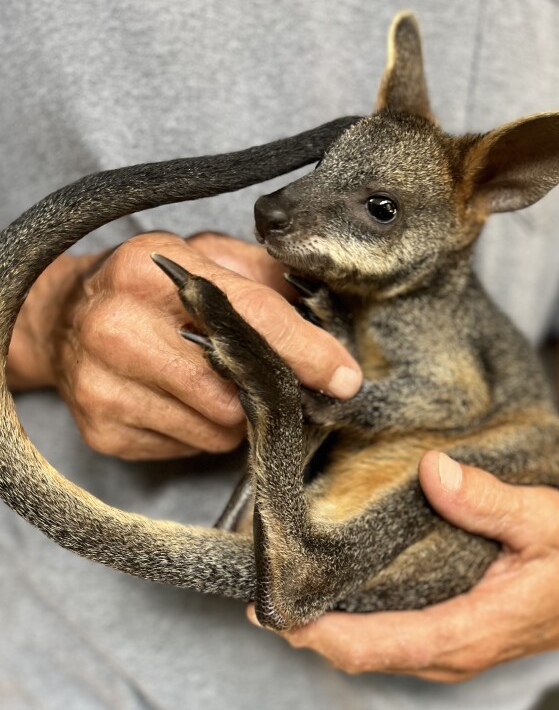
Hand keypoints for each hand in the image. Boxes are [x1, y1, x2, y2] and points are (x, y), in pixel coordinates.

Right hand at [10, 231, 361, 459]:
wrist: (62, 323)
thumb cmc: (150, 291)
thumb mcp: (205, 260)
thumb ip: (264, 279)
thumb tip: (326, 315)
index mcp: (152, 269)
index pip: (248, 316)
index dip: (305, 351)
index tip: (345, 378)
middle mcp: (119, 325)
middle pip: (232, 389)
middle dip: (263, 390)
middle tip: (263, 379)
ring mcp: (103, 382)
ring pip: (215, 429)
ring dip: (232, 416)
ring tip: (210, 385)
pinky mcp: (104, 428)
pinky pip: (188, 449)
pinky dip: (199, 432)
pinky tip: (179, 403)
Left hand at [267, 450, 558, 682]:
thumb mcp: (546, 516)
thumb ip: (491, 500)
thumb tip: (434, 473)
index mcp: (475, 629)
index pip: (389, 645)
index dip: (329, 636)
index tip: (279, 612)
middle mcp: (453, 654)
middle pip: (365, 656)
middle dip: (309, 632)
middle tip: (259, 592)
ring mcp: (445, 655)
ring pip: (370, 654)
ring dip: (323, 631)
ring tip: (278, 590)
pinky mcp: (441, 645)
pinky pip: (384, 644)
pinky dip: (346, 626)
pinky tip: (321, 595)